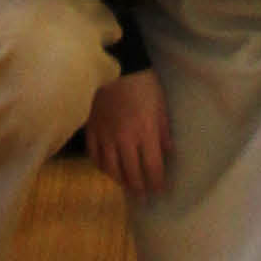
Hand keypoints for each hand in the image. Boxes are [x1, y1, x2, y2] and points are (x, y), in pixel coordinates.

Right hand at [86, 69, 167, 194]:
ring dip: (120, 181)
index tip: (160, 191)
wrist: (116, 64)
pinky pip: (94, 155)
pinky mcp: (91, 129)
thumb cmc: (143, 83)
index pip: (152, 168)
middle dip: (140, 188)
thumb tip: (168, 153)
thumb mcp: (161, 105)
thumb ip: (164, 131)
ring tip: (127, 186)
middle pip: (131, 174)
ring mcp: (106, 135)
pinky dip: (101, 166)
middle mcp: (125, 139)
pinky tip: (107, 169)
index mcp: (145, 132)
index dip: (157, 183)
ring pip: (111, 169)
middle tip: (144, 196)